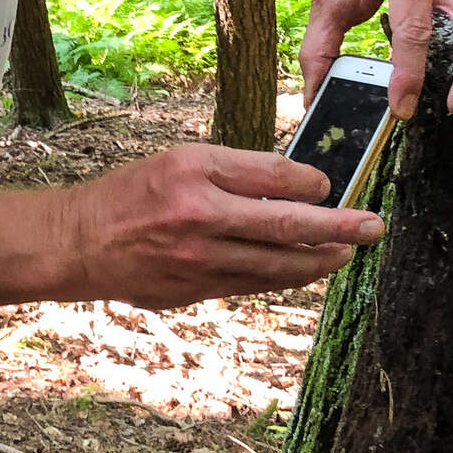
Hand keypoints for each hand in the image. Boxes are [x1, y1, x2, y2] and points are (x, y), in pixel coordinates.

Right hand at [66, 144, 384, 311]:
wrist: (80, 242)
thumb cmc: (132, 194)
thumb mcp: (178, 161)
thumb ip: (233, 172)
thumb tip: (294, 185)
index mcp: (196, 173)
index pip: (272, 176)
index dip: (311, 183)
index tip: (330, 185)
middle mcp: (200, 217)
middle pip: (286, 225)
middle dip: (338, 227)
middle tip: (372, 226)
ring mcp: (199, 260)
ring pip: (276, 266)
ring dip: (318, 261)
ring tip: (345, 254)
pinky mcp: (195, 291)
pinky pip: (252, 285)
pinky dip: (283, 278)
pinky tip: (303, 270)